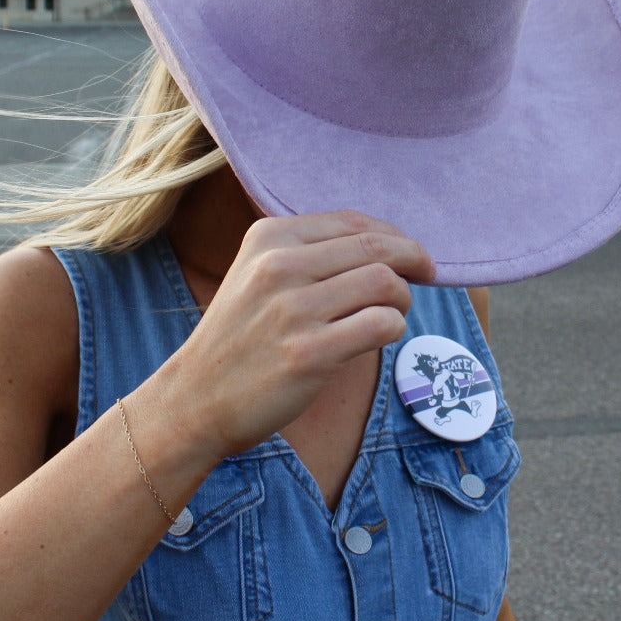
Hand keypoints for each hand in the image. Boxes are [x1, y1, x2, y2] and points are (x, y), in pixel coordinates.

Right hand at [162, 210, 434, 459]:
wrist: (195, 398)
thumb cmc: (238, 337)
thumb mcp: (257, 273)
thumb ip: (308, 252)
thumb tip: (385, 243)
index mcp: (268, 237)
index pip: (352, 222)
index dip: (393, 235)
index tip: (409, 253)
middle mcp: (279, 265)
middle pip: (376, 247)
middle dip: (413, 258)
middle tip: (425, 274)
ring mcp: (293, 310)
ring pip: (385, 283)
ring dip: (403, 298)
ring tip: (392, 312)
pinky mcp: (309, 353)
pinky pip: (382, 324)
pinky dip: (393, 327)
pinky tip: (380, 335)